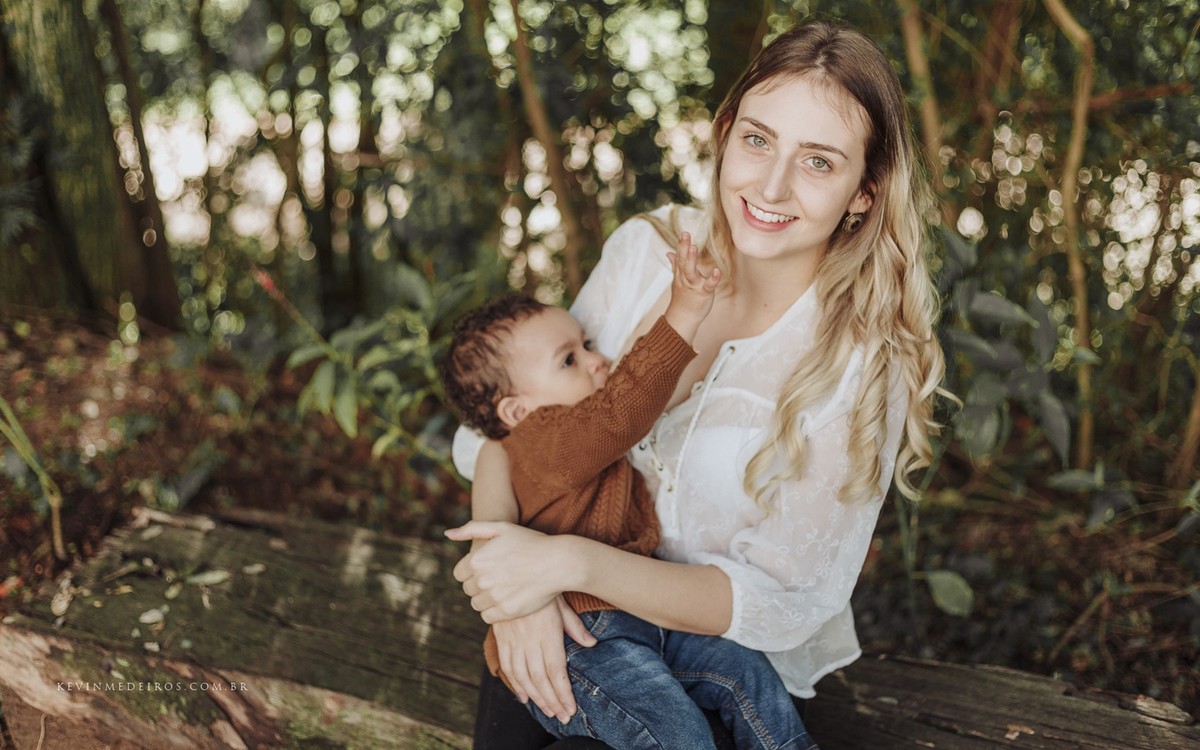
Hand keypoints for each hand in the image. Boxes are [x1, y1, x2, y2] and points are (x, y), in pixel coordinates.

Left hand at [446, 521, 567, 622]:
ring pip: (477, 605)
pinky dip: (495, 611)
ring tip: (505, 588)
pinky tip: (509, 599)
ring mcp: (494, 597)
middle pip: (468, 590)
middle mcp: (482, 579)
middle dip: (479, 585)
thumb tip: (447, 534)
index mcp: (476, 559)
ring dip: (486, 599)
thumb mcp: (501, 527)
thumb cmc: (530, 542)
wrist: (558, 562)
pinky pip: (488, 617)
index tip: (488, 568)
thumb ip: (471, 529)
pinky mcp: (507, 611)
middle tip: (500, 577)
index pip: (459, 574)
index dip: (472, 571)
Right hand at [492, 597, 595, 722]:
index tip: (571, 708)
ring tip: (548, 710)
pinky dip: (515, 685)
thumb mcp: (561, 603)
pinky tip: (524, 697)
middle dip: (552, 701)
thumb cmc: (542, 586)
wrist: (511, 571)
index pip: (556, 671)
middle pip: (541, 679)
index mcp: (547, 633)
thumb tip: (592, 643)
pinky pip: (507, 667)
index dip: (563, 693)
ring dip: (536, 697)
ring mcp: (513, 640)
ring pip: (523, 677)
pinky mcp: (501, 638)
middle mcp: (529, 641)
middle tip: (562, 716)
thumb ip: (575, 626)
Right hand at [664, 231, 720, 342]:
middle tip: (685, 234)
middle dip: (683, 248)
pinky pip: (708, 285)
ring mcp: (694, 286)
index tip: (683, 233)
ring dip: (691, 260)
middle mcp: (685, 278)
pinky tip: (717, 270)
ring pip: (691, 272)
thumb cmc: (683, 298)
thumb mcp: (678, 280)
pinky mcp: (703, 294)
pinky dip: (712, 278)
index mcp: (680, 274)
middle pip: (683, 261)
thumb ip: (675, 265)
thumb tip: (669, 253)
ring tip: (693, 248)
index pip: (679, 257)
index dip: (681, 245)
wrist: (683, 318)